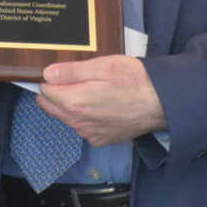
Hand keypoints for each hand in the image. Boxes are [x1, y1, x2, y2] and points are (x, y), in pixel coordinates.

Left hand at [37, 55, 164, 145]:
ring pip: (66, 118)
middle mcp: (78, 123)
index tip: (64, 73)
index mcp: (74, 102)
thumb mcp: (102, 66)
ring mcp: (89, 134)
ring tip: (94, 91)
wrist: (162, 103)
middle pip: (50, 107)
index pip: (43, 91)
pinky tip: (103, 106)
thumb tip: (47, 74)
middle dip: (56, 93)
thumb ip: (70, 71)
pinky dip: (86, 117)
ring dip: (71, 106)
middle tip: (76, 80)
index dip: (51, 79)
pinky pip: (83, 127)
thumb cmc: (135, 81)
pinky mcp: (101, 140)